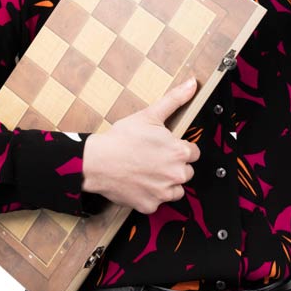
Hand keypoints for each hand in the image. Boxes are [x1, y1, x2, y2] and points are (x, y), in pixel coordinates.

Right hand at [81, 78, 199, 213]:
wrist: (97, 162)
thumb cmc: (122, 138)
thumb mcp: (149, 115)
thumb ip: (175, 99)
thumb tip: (192, 84)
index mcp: (179, 152)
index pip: (193, 152)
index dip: (179, 148)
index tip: (165, 147)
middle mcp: (176, 174)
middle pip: (186, 172)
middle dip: (174, 166)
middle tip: (154, 158)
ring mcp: (163, 192)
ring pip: (175, 189)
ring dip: (166, 182)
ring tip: (148, 171)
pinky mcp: (150, 206)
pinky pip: (157, 202)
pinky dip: (151, 195)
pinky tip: (139, 182)